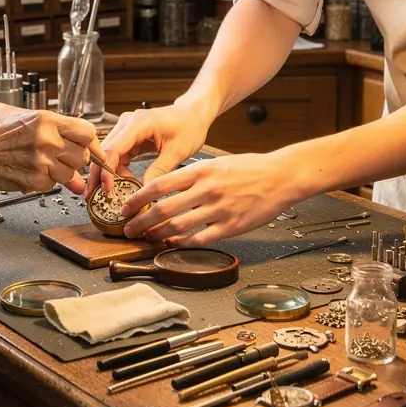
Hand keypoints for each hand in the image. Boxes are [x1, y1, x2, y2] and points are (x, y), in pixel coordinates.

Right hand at [0, 110, 98, 193]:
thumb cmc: (0, 135)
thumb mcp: (31, 123)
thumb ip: (60, 137)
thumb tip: (83, 152)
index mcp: (48, 121)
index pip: (87, 132)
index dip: (92, 143)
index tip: (93, 150)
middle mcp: (48, 140)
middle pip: (82, 155)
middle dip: (75, 159)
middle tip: (60, 156)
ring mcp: (42, 161)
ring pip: (70, 173)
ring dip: (61, 172)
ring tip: (42, 162)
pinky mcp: (36, 180)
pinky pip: (53, 184)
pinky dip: (46, 181)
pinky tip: (32, 170)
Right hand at [87, 102, 210, 195]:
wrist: (194, 115)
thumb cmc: (189, 126)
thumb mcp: (177, 151)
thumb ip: (159, 171)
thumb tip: (145, 192)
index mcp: (138, 123)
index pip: (113, 149)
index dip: (107, 171)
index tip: (107, 190)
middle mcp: (127, 123)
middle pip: (105, 151)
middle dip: (99, 175)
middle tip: (96, 196)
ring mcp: (127, 128)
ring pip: (108, 154)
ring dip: (108, 174)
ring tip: (110, 193)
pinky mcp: (130, 136)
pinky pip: (117, 154)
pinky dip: (117, 169)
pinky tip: (121, 183)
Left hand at [119, 151, 292, 245]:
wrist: (280, 176)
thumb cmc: (248, 168)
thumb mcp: (216, 163)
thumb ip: (192, 175)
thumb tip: (166, 188)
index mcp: (201, 170)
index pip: (159, 184)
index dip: (138, 198)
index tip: (125, 206)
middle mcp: (207, 189)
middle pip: (164, 208)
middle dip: (141, 221)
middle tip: (128, 229)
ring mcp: (219, 209)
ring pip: (179, 226)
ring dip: (157, 235)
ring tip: (146, 238)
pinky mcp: (231, 226)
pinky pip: (200, 238)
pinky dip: (182, 243)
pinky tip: (172, 243)